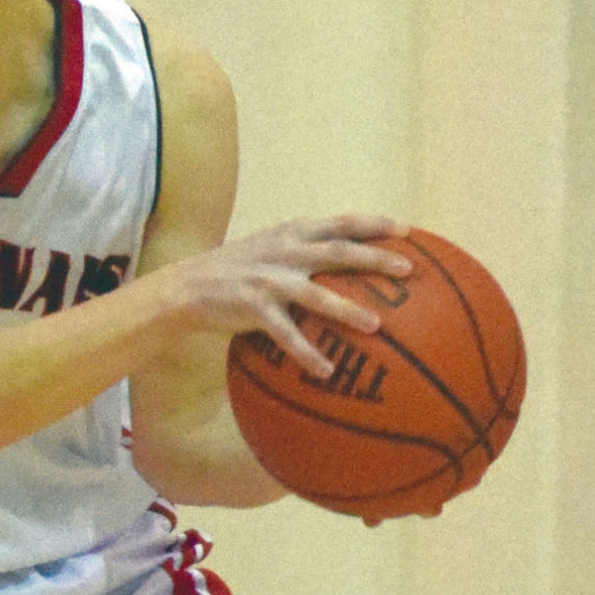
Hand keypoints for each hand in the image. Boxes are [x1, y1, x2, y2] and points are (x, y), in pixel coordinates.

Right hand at [167, 216, 410, 379]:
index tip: (408, 230)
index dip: (375, 224)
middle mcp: (283, 252)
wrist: (185, 286)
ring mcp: (267, 280)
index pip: (340, 223)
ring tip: (375, 325)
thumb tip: (351, 261)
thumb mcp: (269, 246)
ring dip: (347, 309)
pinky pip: (285, 334)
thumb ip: (305, 248)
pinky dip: (307, 353)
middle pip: (337, 252)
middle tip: (408, 270)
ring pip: (315, 294)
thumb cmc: (237, 269)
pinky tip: (326, 371)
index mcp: (291, 232)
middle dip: (374, 259)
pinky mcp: (252, 308)